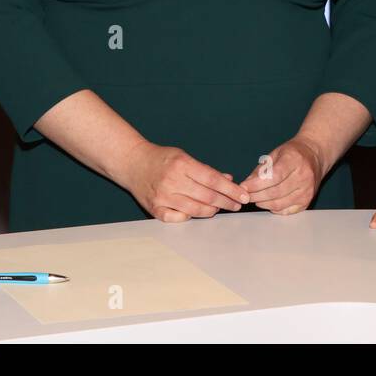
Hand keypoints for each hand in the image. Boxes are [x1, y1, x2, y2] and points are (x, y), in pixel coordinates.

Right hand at [123, 142, 248, 221]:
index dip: (231, 189)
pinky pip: (178, 219)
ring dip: (212, 210)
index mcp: (182, 165)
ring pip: (196, 210)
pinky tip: (196, 212)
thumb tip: (228, 179)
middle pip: (208, 196)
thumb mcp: (184, 157)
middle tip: (237, 205)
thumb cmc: (161, 159)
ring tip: (220, 208)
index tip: (243, 195)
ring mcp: (163, 197)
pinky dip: (190, 217)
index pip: (213, 180)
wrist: (132, 163)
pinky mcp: (155, 209)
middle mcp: (172, 181)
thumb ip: (206, 170)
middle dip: (227, 202)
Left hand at [240, 137, 325, 214]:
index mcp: (295, 160)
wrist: (315, 156)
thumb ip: (261, 169)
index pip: (274, 177)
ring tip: (254, 198)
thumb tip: (247, 184)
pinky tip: (267, 202)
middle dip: (256, 195)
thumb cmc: (293, 153)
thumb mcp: (275, 153)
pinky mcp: (306, 201)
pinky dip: (273, 208)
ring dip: (262, 203)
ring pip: (279, 204)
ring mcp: (307, 191)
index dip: (257, 184)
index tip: (244, 187)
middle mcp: (303, 176)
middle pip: (275, 192)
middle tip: (245, 195)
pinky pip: (285, 210)